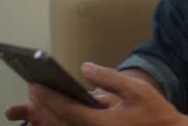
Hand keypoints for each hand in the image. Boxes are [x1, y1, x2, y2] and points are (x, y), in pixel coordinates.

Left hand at [15, 62, 185, 125]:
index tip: (34, 85)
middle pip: (58, 122)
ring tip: (40, 99)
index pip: (65, 109)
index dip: (47, 97)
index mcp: (101, 123)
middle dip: (43, 105)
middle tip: (33, 88)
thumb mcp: (136, 90)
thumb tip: (86, 68)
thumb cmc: (155, 113)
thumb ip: (110, 78)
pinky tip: (58, 111)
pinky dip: (61, 121)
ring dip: (48, 114)